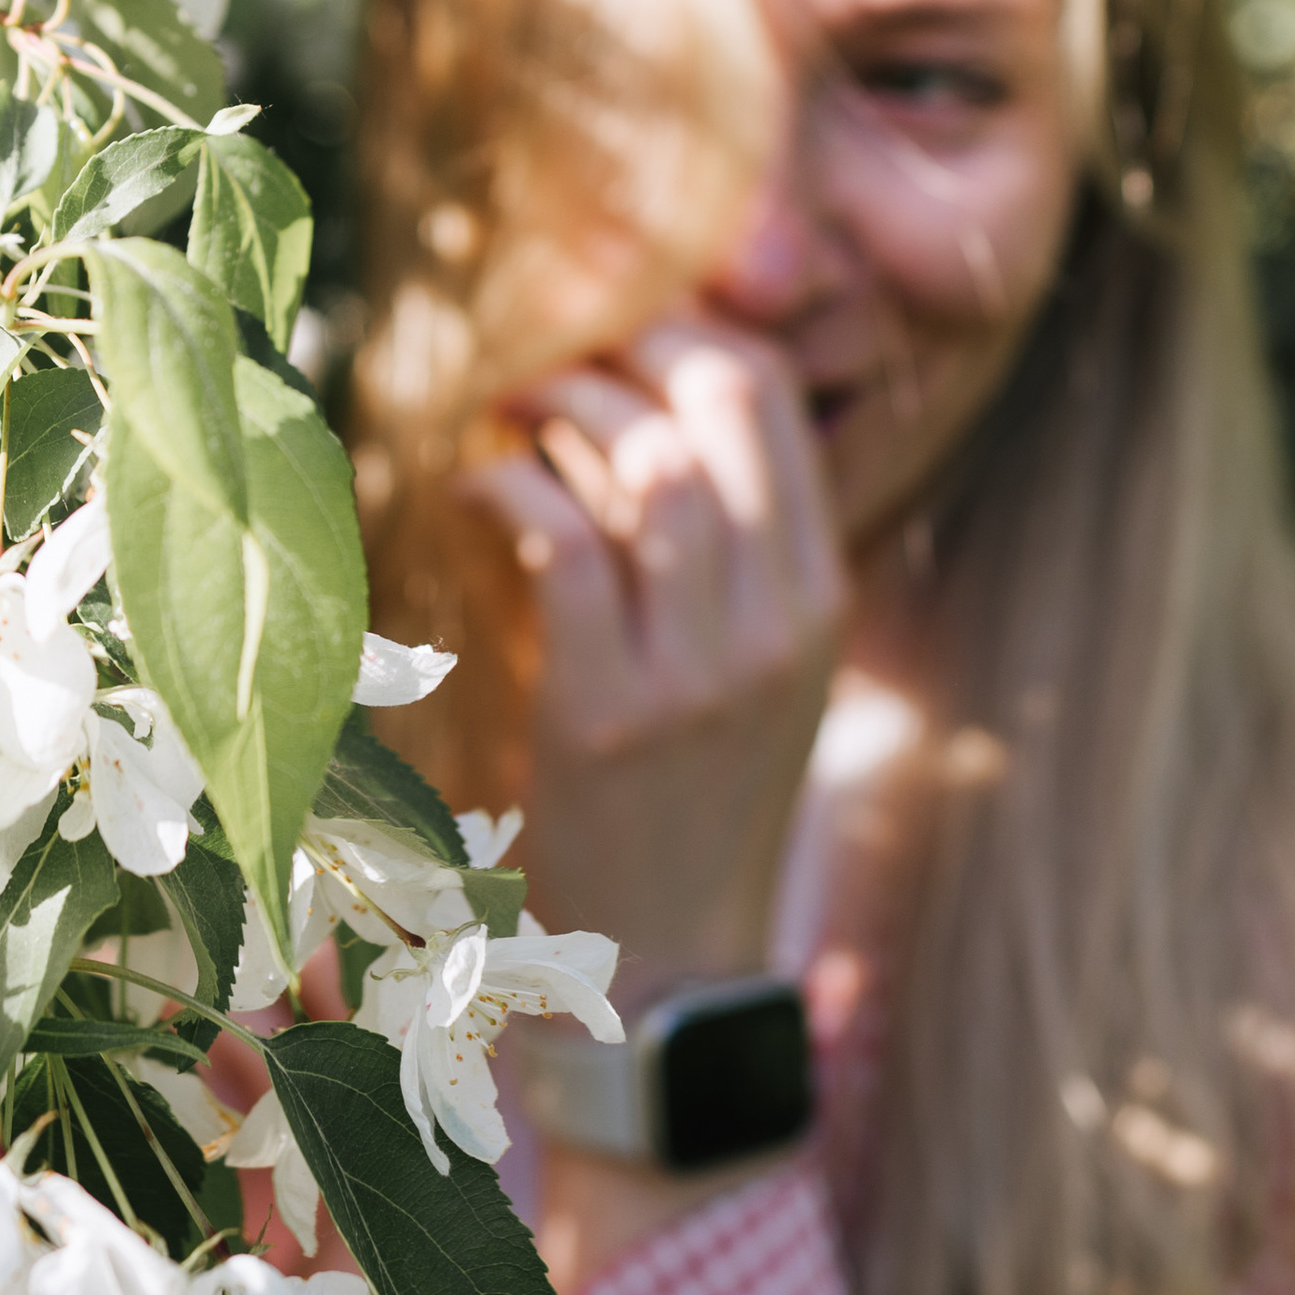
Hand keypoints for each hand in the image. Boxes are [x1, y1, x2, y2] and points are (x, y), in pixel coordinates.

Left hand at [464, 316, 843, 997]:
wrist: (667, 965)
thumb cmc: (685, 801)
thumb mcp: (746, 671)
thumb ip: (711, 552)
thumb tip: (625, 411)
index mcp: (817, 599)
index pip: (774, 400)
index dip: (684, 329)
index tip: (609, 332)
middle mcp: (777, 624)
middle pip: (722, 402)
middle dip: (623, 347)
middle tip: (548, 356)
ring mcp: (701, 672)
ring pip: (651, 464)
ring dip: (564, 409)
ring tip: (507, 408)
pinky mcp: (610, 715)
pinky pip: (565, 547)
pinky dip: (512, 488)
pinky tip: (477, 487)